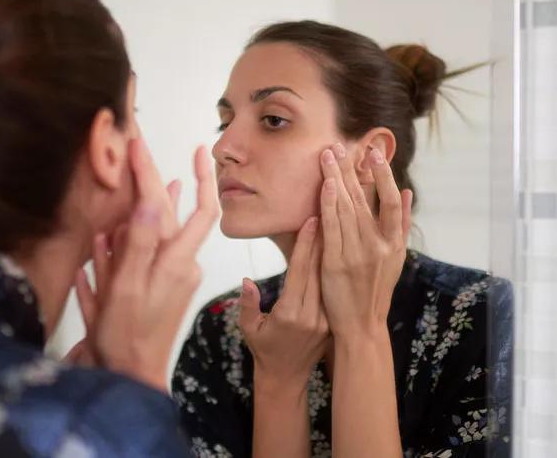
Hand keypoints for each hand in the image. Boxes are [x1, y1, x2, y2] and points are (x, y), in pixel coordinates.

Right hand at [84, 141, 217, 390]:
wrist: (130, 378)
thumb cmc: (126, 336)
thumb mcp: (128, 287)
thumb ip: (141, 241)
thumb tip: (157, 196)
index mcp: (176, 261)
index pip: (201, 209)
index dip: (202, 176)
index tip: (197, 148)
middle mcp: (178, 266)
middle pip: (175, 216)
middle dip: (158, 183)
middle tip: (140, 156)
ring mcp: (167, 278)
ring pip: (158, 234)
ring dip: (144, 210)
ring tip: (133, 186)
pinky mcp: (155, 290)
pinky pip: (143, 257)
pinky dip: (128, 242)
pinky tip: (111, 235)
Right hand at [239, 216, 329, 387]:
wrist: (286, 376)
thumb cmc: (263, 349)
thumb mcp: (249, 328)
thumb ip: (249, 304)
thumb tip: (247, 280)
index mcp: (290, 314)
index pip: (300, 271)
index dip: (306, 245)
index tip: (311, 220)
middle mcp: (312, 315)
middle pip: (320, 269)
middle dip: (325, 238)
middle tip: (330, 208)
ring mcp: (326, 319)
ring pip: (330, 277)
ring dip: (333, 249)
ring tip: (338, 222)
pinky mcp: (332, 320)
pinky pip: (333, 289)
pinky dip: (335, 267)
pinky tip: (338, 248)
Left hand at [318, 143, 411, 338]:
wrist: (361, 326)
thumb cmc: (377, 290)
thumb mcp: (397, 258)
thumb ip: (403, 225)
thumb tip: (408, 192)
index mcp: (394, 243)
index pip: (392, 202)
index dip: (383, 175)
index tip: (374, 152)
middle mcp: (378, 246)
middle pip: (364, 199)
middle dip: (351, 170)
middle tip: (341, 144)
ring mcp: (357, 254)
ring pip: (347, 209)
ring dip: (336, 179)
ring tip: (328, 155)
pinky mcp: (336, 263)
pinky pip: (332, 228)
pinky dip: (329, 205)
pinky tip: (325, 185)